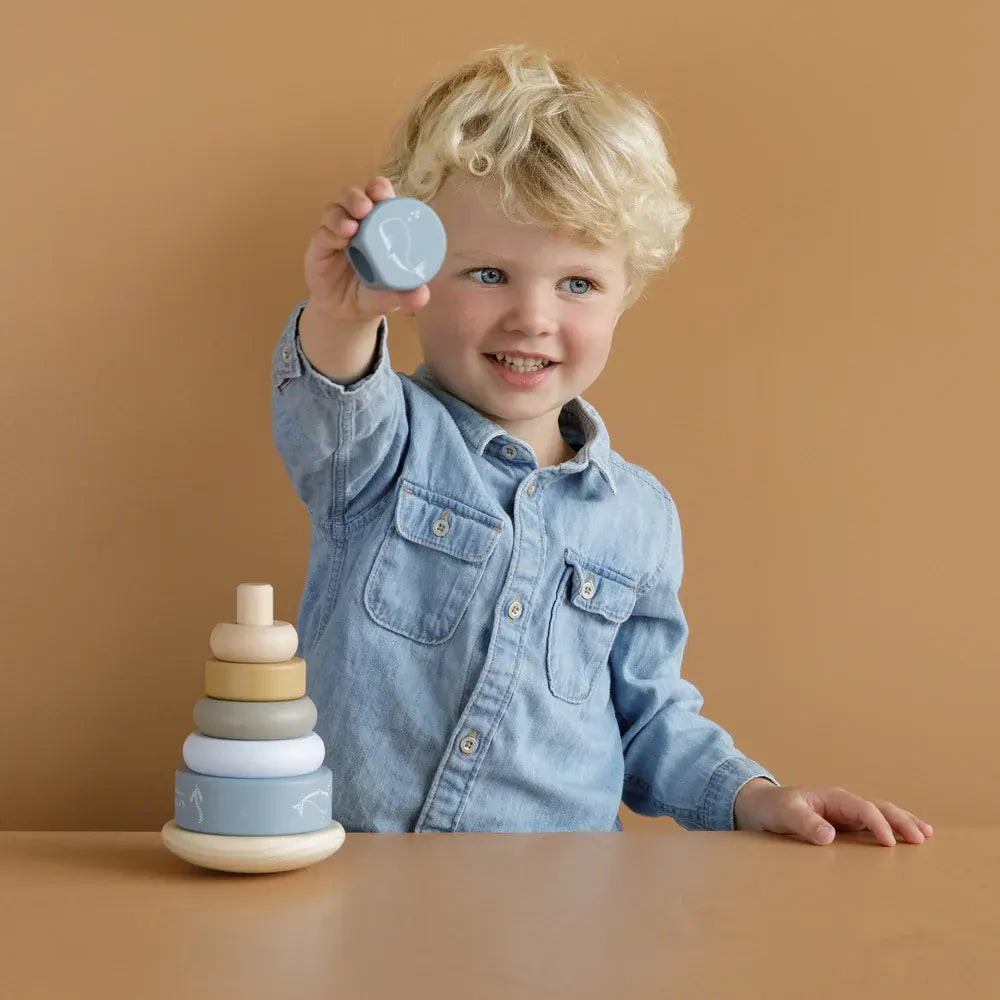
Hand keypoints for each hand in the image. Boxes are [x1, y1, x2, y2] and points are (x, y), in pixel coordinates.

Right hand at [304, 176, 430, 322]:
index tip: (385, 194)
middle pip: (355, 197)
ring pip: (335, 210)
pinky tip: (340, 240)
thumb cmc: (373, 295)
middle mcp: (357, 224)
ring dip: (342, 214)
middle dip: (360, 195)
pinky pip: (322, 234)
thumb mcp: (392, 297)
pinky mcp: (319, 247)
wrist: (345, 314)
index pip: (379, 199)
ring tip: (351, 226)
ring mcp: (336, 233)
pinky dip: (331, 233)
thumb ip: (407, 296)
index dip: (381, 189)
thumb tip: (423, 295)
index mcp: (379, 227)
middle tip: (366, 207)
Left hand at [733, 779, 933, 846]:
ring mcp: (845, 815)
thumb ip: (804, 823)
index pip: (862, 808)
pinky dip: (890, 831)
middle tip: (922, 837)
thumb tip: (829, 836)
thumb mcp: (784, 814)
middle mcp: (843, 804)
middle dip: (901, 820)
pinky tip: (904, 841)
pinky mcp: (844, 827)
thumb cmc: (771, 808)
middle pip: (879, 808)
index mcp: (832, 798)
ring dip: (902, 823)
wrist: (760, 808)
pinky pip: (871, 828)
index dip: (877, 824)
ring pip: (880, 815)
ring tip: (925, 835)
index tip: (890, 843)